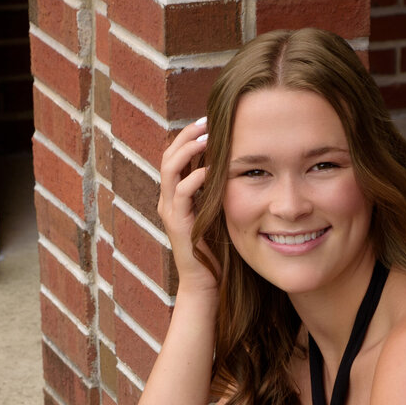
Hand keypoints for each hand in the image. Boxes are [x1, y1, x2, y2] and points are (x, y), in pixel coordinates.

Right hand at [158, 119, 214, 292]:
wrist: (206, 284)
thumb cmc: (216, 250)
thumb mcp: (218, 211)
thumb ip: (219, 189)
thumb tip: (237, 165)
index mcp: (176, 195)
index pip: (176, 156)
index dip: (189, 136)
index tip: (209, 120)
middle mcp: (168, 200)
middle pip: (169, 156)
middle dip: (187, 135)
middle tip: (206, 120)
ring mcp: (170, 212)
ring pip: (170, 170)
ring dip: (188, 150)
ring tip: (207, 137)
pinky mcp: (179, 226)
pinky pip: (181, 195)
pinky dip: (195, 178)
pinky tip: (211, 170)